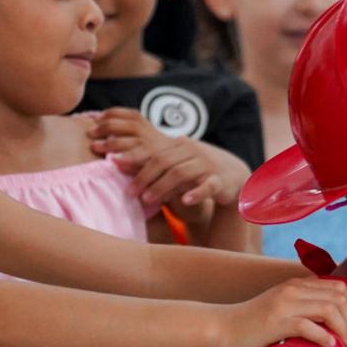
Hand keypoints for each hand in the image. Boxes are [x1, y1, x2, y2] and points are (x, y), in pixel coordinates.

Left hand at [87, 108, 230, 214]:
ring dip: (161, 186)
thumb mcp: (174, 165)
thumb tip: (117, 163)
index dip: (133, 156)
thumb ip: (151, 165)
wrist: (232, 177)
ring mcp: (207, 165)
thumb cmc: (195, 172)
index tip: (114, 163)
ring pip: (181, 173)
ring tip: (147, 199)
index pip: (153, 149)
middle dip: (144, 176)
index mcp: (179, 145)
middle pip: (163, 160)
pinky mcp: (220, 181)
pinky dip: (196, 193)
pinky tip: (185, 201)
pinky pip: (208, 185)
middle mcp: (193, 151)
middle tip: (130, 192)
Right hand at [220, 277, 346, 346]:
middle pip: (337, 298)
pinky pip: (308, 326)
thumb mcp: (284, 309)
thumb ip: (307, 310)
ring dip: (343, 328)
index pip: (337, 288)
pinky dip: (323, 336)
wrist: (223, 328)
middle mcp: (293, 290)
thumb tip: (338, 326)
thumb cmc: (256, 325)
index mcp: (298, 285)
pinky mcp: (276, 322)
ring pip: (327, 309)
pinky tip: (329, 346)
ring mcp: (284, 305)